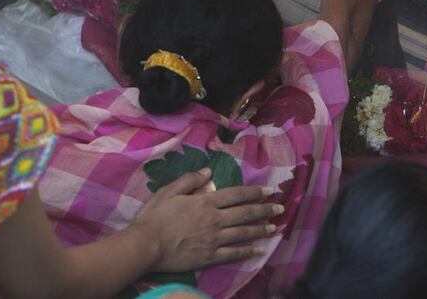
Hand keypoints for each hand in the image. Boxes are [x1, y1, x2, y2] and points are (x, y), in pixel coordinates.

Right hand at [131, 169, 282, 271]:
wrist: (146, 245)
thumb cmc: (155, 217)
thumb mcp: (169, 191)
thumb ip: (190, 179)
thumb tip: (209, 170)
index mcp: (206, 201)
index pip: (237, 195)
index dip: (254, 193)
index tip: (269, 191)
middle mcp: (215, 219)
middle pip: (245, 213)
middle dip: (264, 210)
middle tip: (280, 208)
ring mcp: (214, 239)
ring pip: (243, 233)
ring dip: (260, 229)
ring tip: (274, 227)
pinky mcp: (209, 256)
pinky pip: (232, 253)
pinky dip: (247, 251)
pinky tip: (258, 250)